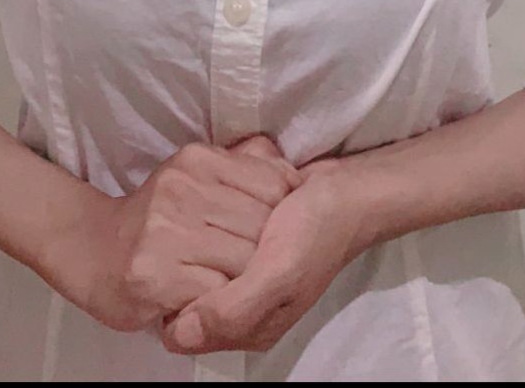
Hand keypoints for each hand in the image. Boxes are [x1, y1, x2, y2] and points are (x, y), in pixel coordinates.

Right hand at [41, 136, 302, 334]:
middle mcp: (182, 189)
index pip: (273, 184)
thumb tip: (292, 172)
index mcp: (197, 160)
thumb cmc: (156, 219)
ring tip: (234, 283)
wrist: (91, 250)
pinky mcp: (154, 275)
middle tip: (256, 266)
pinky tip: (210, 298)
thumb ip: (243, 167)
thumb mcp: (195, 176)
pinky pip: (218, 292)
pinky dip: (222, 300)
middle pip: (263, 225)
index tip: (275, 231)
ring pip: (245, 260)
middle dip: (267, 251)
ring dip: (246, 279)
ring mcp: (166, 232)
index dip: (283, 214)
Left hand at [159, 157, 366, 355]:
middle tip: (212, 223)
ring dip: (202, 230)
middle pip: (186, 289)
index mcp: (247, 326)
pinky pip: (210, 236)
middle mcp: (240, 304)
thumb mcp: (280, 275)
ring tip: (227, 206)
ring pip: (194, 260)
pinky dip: (214, 214)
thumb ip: (233, 309)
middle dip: (192, 257)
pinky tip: (231, 196)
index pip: (184, 328)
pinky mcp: (243, 242)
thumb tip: (176, 335)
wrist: (348, 189)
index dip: (175, 297)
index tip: (184, 256)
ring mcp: (240, 272)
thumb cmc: (318, 232)